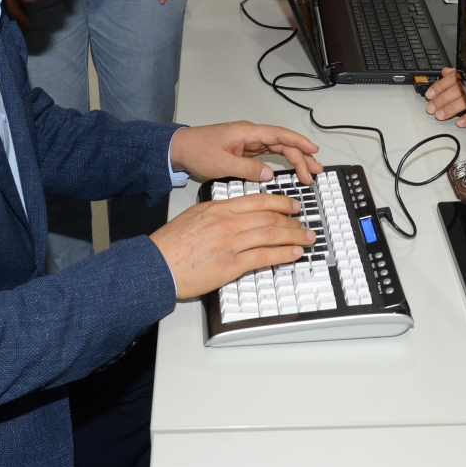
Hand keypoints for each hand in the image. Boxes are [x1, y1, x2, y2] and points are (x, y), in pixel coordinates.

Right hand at [151, 192, 314, 298]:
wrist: (158, 264)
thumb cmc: (171, 243)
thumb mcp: (195, 216)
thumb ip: (217, 213)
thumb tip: (235, 214)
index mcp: (220, 208)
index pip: (258, 201)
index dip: (281, 202)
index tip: (293, 205)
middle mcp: (228, 222)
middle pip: (270, 218)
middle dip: (292, 221)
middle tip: (305, 224)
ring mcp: (231, 243)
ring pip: (272, 235)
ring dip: (294, 236)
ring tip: (307, 238)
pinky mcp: (231, 265)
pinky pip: (265, 257)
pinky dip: (283, 254)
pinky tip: (294, 253)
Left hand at [170, 121, 323, 184]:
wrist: (180, 148)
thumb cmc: (197, 150)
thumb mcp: (222, 163)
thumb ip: (247, 169)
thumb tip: (269, 173)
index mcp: (247, 132)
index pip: (279, 134)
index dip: (298, 142)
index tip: (314, 150)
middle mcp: (250, 134)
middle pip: (283, 142)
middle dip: (301, 156)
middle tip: (315, 171)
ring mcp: (248, 142)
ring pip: (278, 148)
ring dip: (294, 159)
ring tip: (309, 172)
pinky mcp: (245, 150)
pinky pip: (269, 154)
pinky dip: (282, 161)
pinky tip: (290, 169)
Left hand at [424, 67, 465, 127]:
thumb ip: (455, 73)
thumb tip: (445, 71)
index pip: (451, 79)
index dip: (439, 87)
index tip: (429, 95)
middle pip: (456, 91)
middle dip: (442, 99)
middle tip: (431, 108)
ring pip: (464, 101)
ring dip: (451, 109)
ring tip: (440, 115)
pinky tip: (459, 122)